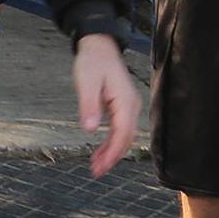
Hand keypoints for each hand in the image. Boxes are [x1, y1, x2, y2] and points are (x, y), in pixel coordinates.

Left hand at [72, 34, 140, 177]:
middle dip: (112, 157)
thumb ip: (89, 106)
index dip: (112, 153)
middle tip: (96, 172)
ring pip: (124, 136)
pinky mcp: (124, 106)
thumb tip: (91, 129)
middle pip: (126, 138)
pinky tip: (101, 151)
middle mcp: (132, 105)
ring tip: (96, 166)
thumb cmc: (93, 61)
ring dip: (112, 152)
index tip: (101, 167)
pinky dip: (112, 142)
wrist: (99, 46)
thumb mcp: (86, 82)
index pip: (122, 133)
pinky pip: (121, 129)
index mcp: (125, 101)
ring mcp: (129, 106)